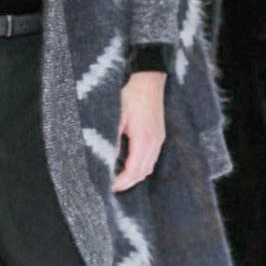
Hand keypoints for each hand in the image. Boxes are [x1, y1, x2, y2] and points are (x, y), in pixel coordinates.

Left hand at [112, 71, 165, 192]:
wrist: (147, 78)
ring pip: (149, 166)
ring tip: (119, 178)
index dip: (121, 182)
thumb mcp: (116, 117)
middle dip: (128, 183)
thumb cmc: (130, 93)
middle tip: (112, 186)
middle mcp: (155, 141)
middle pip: (143, 172)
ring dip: (135, 175)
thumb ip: (112, 141)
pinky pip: (152, 157)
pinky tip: (130, 164)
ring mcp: (159, 138)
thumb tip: (106, 160)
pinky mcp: (159, 134)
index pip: (134, 170)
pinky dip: (141, 166)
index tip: (109, 186)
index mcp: (144, 138)